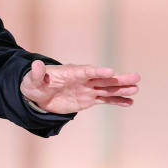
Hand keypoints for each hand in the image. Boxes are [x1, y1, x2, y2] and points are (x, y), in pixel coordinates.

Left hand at [20, 60, 139, 114]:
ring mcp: (87, 89)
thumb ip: (36, 73)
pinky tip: (129, 102)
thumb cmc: (33, 84)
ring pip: (107, 88)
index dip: (98, 71)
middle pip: (103, 78)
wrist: (37, 95)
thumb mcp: (32, 80)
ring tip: (136, 89)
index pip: (86, 71)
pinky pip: (105, 99)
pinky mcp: (88, 99)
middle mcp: (82, 79)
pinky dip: (116, 101)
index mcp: (70, 72)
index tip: (111, 72)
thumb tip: (35, 64)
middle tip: (135, 77)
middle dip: (118, 78)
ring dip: (121, 89)